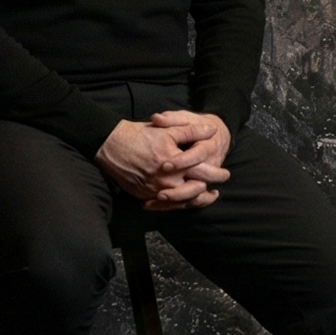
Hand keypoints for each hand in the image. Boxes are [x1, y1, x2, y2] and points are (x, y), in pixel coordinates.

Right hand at [96, 114, 230, 209]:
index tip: (225, 174)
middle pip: (194, 192)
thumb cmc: (139, 134)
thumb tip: (213, 130)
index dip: (218, 174)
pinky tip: (183, 201)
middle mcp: (166, 181)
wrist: (110, 145)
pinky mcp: (144, 195)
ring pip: (180, 202)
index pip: (203, 173)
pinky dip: (176, 204)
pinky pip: (165, 205)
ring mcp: (154, 190)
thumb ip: (192, 131)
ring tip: (205, 197)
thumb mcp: (168, 129)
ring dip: (195, 201)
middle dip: (208, 192)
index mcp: (175, 164)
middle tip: (217, 191)